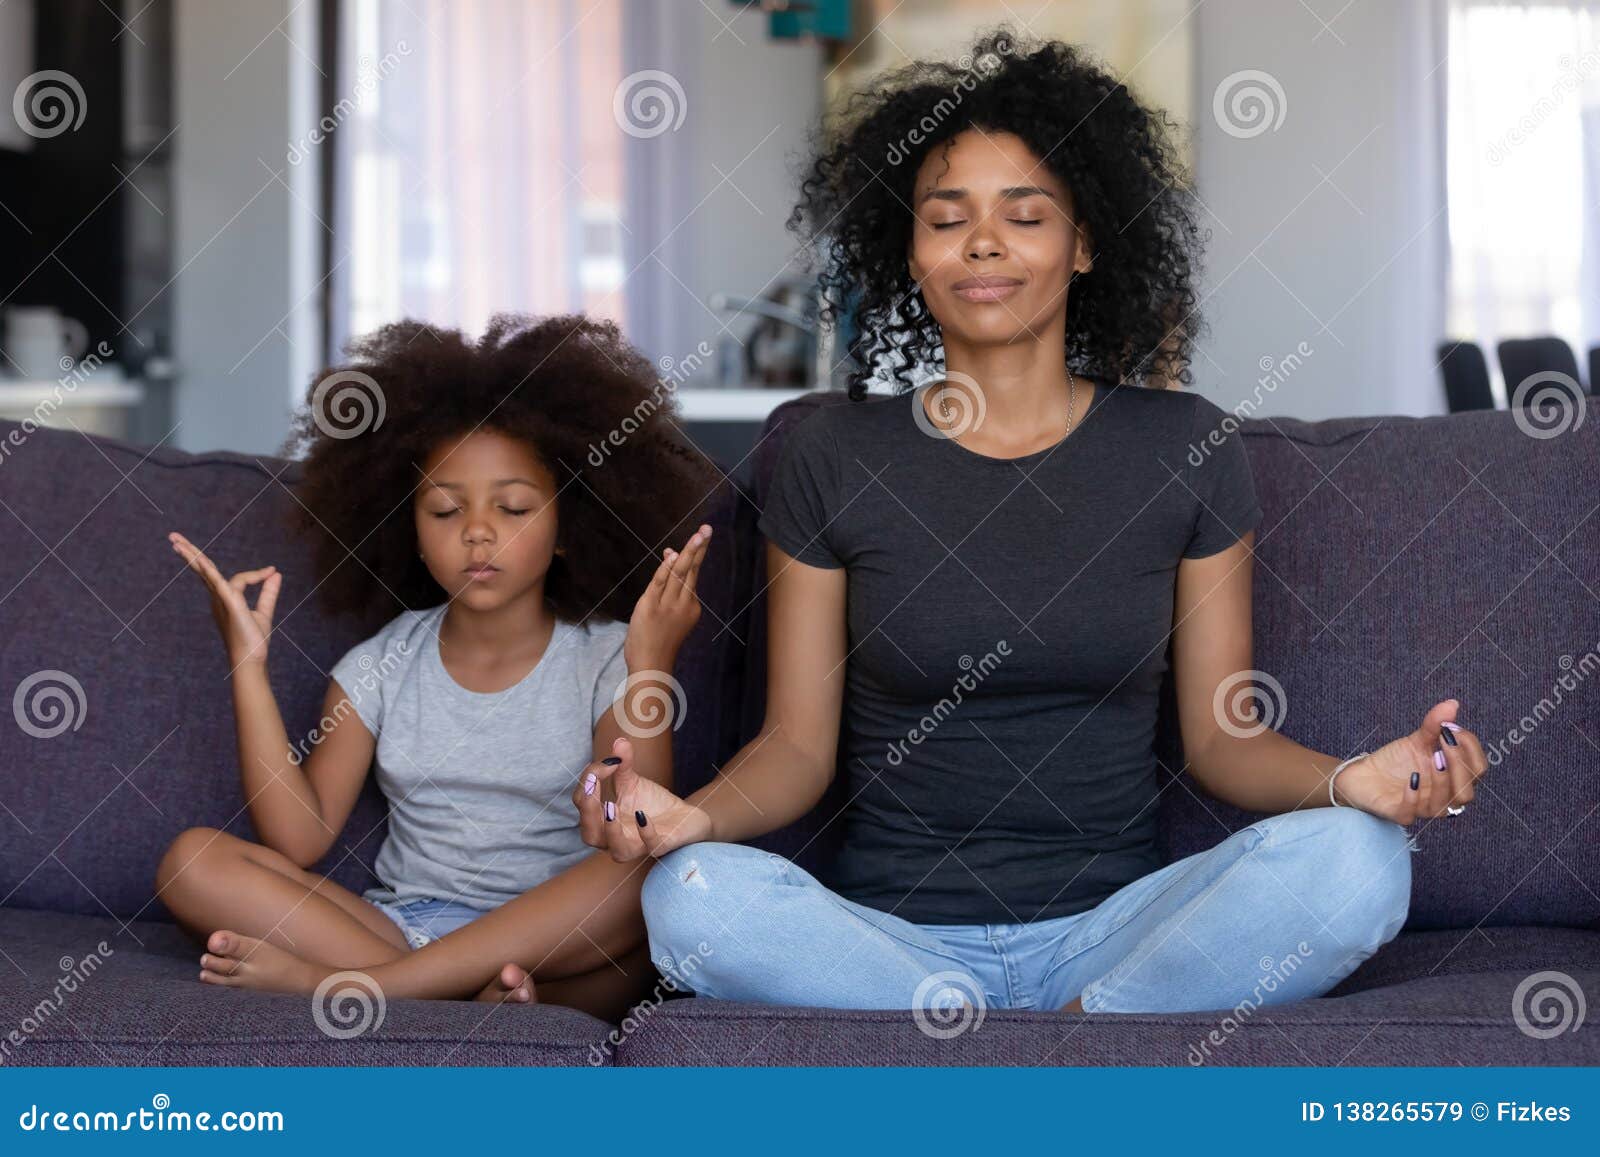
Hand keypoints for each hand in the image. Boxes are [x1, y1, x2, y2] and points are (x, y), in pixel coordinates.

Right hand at [167, 531, 281, 669]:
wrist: (251, 660)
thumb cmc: (253, 640)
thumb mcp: (263, 612)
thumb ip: (268, 592)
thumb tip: (275, 573)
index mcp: (225, 598)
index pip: (239, 577)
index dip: (257, 574)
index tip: (272, 571)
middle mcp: (218, 597)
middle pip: (202, 569)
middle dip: (189, 553)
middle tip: (173, 537)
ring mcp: (221, 600)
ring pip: (206, 572)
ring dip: (192, 555)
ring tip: (175, 541)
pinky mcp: (230, 604)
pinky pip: (219, 584)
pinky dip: (210, 572)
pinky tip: (201, 562)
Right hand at [571, 736, 711, 862]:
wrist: (684, 816)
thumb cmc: (651, 803)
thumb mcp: (633, 781)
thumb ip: (622, 764)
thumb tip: (619, 742)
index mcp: (602, 821)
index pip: (583, 804)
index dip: (588, 782)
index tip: (607, 762)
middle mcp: (615, 837)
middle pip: (590, 834)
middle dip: (587, 810)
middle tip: (592, 784)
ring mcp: (638, 844)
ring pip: (617, 851)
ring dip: (611, 830)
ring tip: (609, 807)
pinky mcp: (661, 845)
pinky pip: (651, 846)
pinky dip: (645, 832)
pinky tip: (642, 815)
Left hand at [623, 523, 710, 671]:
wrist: (651, 666)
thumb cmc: (658, 643)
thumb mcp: (666, 616)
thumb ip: (668, 588)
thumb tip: (670, 557)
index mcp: (691, 607)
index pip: (692, 575)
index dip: (693, 555)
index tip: (697, 537)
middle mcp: (683, 604)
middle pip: (692, 570)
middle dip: (699, 548)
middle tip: (707, 529)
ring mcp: (668, 605)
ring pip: (680, 573)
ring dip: (689, 552)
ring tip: (699, 535)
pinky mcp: (650, 606)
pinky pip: (660, 582)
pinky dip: (667, 568)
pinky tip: (674, 555)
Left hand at [1333, 699, 1488, 822]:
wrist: (1363, 774)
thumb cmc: (1397, 760)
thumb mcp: (1417, 739)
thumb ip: (1435, 725)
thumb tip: (1452, 703)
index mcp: (1453, 778)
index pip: (1478, 769)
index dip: (1470, 749)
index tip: (1452, 728)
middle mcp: (1442, 796)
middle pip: (1467, 792)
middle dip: (1460, 766)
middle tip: (1444, 742)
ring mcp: (1422, 808)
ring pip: (1445, 806)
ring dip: (1442, 780)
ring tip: (1432, 757)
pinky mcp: (1399, 814)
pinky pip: (1411, 813)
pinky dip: (1414, 796)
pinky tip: (1412, 778)